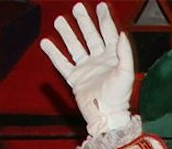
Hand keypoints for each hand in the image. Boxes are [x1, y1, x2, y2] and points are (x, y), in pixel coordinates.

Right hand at [40, 2, 136, 136]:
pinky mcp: (75, 79)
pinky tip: (46, 43)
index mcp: (113, 57)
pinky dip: (54, 54)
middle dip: (83, 21)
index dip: (104, 19)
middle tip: (77, 7)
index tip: (101, 6)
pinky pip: (62, 63)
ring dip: (67, 34)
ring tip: (59, 20)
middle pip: (90, 36)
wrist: (106, 116)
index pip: (108, 33)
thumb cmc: (118, 97)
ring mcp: (86, 69)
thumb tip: (121, 33)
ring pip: (75, 46)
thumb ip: (124, 52)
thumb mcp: (126, 73)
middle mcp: (99, 61)